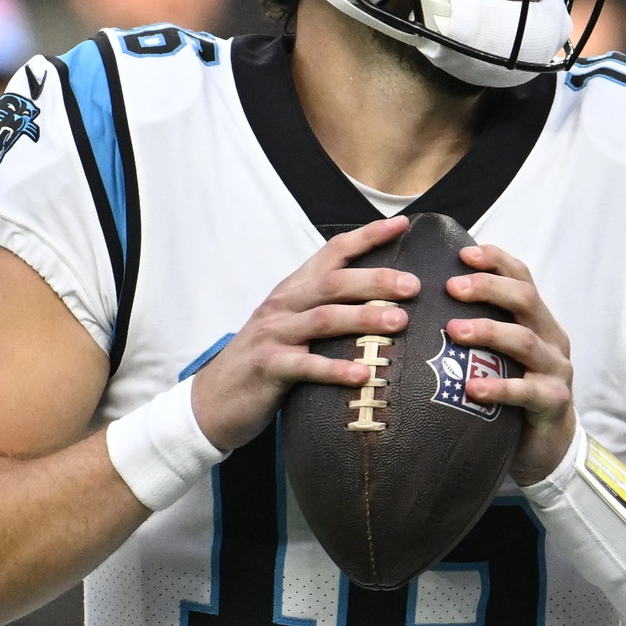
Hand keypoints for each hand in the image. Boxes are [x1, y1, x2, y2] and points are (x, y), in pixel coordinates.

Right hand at [189, 216, 417, 450]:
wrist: (213, 400)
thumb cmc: (262, 362)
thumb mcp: (289, 326)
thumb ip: (322, 310)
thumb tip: (377, 304)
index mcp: (292, 291)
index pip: (331, 253)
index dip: (366, 236)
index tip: (401, 224)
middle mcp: (282, 306)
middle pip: (333, 283)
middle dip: (375, 281)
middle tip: (413, 286)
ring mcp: (273, 336)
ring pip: (323, 319)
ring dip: (363, 319)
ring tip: (399, 322)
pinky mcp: (268, 369)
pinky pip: (306, 367)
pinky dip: (336, 369)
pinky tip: (363, 374)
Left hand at [445, 243, 575, 484]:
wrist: (547, 448)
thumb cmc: (513, 399)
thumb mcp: (499, 360)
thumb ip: (478, 336)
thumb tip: (425, 311)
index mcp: (538, 322)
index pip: (522, 278)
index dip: (495, 261)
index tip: (462, 253)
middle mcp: (551, 339)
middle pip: (525, 299)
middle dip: (488, 287)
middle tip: (450, 286)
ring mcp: (555, 370)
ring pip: (525, 341)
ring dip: (489, 331)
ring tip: (454, 330)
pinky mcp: (553, 403)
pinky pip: (526, 392)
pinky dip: (498, 388)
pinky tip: (471, 388)